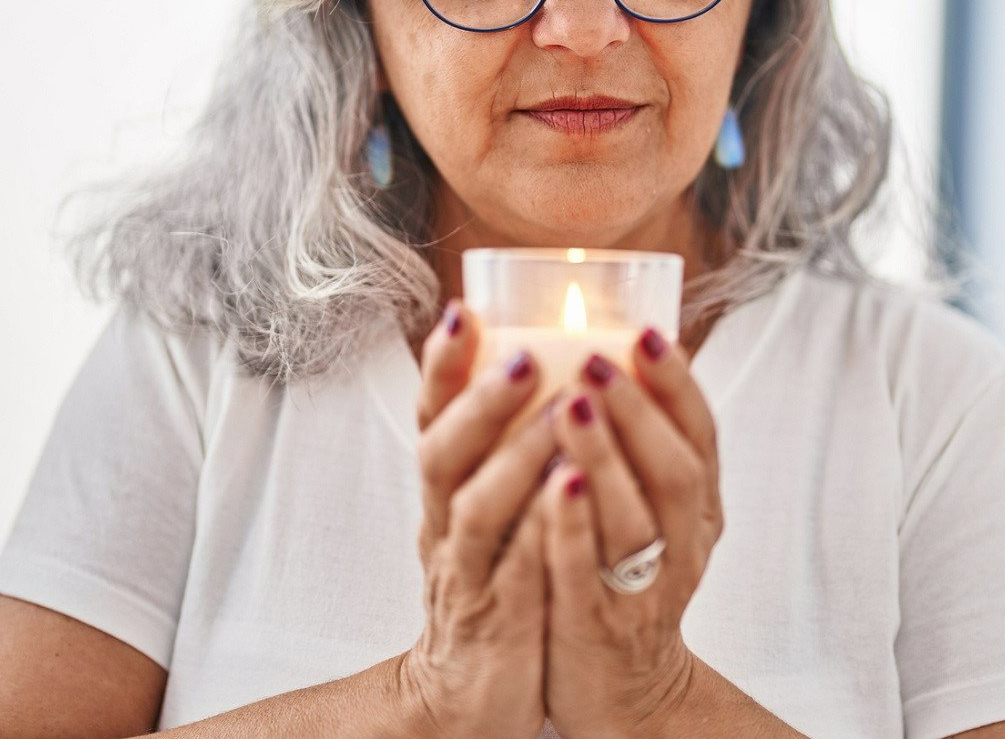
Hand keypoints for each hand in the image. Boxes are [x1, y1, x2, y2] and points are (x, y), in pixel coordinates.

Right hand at [401, 298, 562, 738]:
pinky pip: (517, 574)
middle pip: (442, 455)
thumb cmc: (492, 586)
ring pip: (476, 511)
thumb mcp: (487, 511)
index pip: (431, 418)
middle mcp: (446, 526)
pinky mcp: (498, 624)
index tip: (462, 309)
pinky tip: (573, 497)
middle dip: (480, 402)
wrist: (467, 695)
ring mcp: (468, 575)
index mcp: (446, 492)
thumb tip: (536, 357)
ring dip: (515, 459)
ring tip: (561, 413)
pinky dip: (541, 533)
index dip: (442, 366)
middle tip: (523, 356)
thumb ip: (503, 447)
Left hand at [538, 326, 722, 737]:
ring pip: (635, 520)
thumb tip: (616, 346)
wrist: (619, 689)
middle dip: (638, 411)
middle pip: (676, 472)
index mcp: (698, 509)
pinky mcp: (595, 622)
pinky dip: (573, 525)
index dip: (678, 384)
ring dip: (605, 459)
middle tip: (595, 359)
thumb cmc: (623, 578)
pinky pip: (588, 570)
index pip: (702, 438)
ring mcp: (642, 587)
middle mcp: (681, 545)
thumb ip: (641, 444)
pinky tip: (553, 484)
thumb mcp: (652, 512)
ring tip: (567, 405)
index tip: (646, 332)